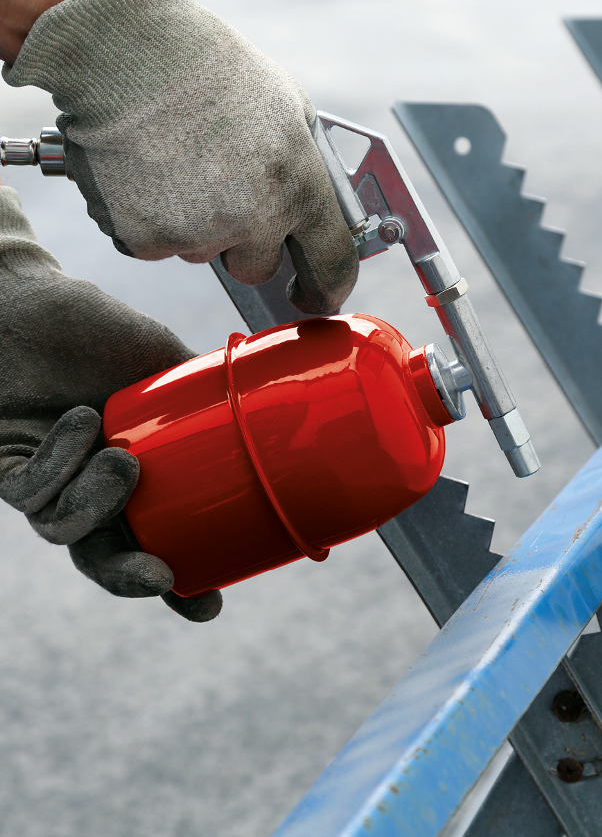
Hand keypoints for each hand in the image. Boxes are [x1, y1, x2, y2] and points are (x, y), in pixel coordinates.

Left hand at [0, 184, 221, 620]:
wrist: (35, 298)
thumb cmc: (100, 330)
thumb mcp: (168, 367)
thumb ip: (208, 397)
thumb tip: (273, 407)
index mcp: (131, 477)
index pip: (154, 542)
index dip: (178, 584)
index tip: (208, 604)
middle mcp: (85, 487)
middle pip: (103, 559)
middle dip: (132, 579)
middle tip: (164, 578)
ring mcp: (46, 480)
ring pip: (66, 531)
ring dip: (100, 503)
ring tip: (123, 462)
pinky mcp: (5, 465)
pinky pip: (32, 492)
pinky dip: (60, 462)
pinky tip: (81, 421)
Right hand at [2, 0, 357, 314]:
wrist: (129, 51)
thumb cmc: (212, 67)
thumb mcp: (288, 105)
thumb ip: (306, 161)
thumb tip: (316, 198)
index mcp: (300, 188)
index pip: (332, 266)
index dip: (327, 290)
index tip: (315, 297)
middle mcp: (255, 220)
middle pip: (256, 268)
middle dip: (244, 243)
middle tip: (223, 195)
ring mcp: (198, 233)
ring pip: (201, 253)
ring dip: (194, 224)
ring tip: (178, 162)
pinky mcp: (145, 239)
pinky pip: (154, 245)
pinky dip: (149, 218)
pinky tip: (145, 171)